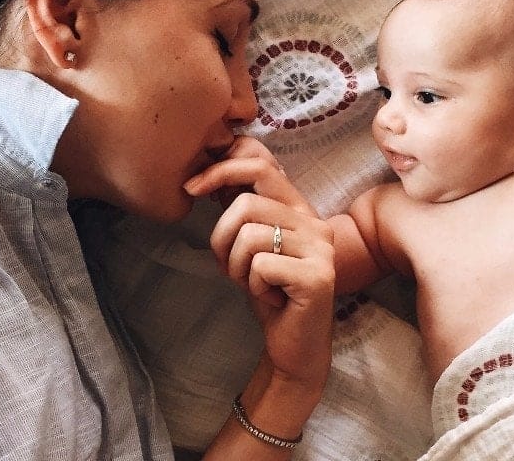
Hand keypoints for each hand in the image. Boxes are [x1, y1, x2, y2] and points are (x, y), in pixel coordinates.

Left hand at [183, 136, 333, 386]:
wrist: (295, 346)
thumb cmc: (270, 294)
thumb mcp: (251, 246)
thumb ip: (243, 212)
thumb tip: (208, 175)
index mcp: (301, 210)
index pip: (261, 168)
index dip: (222, 172)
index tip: (191, 188)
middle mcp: (316, 223)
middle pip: (247, 205)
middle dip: (222, 239)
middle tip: (231, 268)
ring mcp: (321, 249)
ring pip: (249, 236)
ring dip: (237, 267)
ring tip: (255, 284)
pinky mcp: (318, 276)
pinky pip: (261, 265)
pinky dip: (253, 286)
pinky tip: (271, 298)